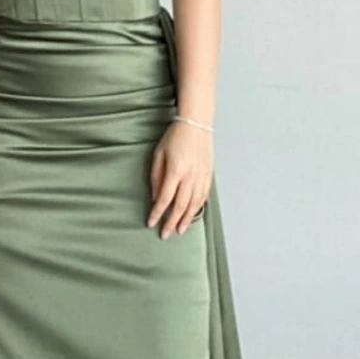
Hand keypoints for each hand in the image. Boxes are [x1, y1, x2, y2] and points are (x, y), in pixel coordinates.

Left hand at [147, 121, 212, 236]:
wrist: (196, 124)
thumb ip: (156, 176)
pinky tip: (192, 215)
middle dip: (171, 222)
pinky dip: (197, 208)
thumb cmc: (174, 137)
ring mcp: (201, 176)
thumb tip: (155, 197)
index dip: (157, 213)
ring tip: (180, 230)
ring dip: (186, 219)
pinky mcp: (208, 175)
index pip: (165, 198)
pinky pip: (203, 196)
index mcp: (175, 171)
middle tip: (165, 234)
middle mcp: (190, 176)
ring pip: (194, 204)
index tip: (151, 223)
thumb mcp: (158, 154)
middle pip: (180, 205)